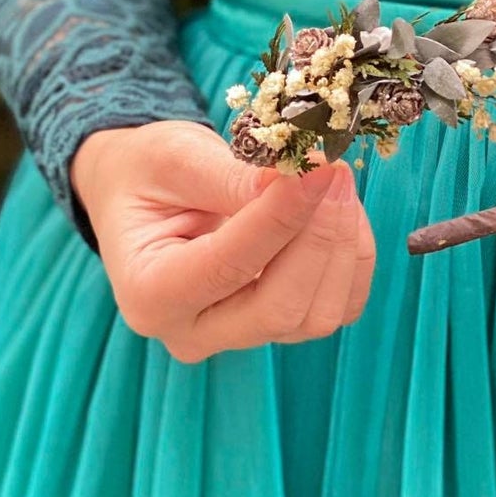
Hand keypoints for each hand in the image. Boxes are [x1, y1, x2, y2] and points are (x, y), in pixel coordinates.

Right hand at [71, 120, 375, 361]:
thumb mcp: (175, 160)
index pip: (229, 266)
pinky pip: (337, 307)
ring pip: (316, 315)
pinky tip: (340, 210)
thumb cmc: (148, 173)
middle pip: (278, 309)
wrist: (143, 193)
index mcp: (150, 294)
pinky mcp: (278, 325)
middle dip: (319, 237)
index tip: (318, 169)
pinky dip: (352, 259)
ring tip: (335, 182)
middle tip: (334, 172)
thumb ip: (233, 178)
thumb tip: (302, 181)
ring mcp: (238, 336)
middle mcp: (192, 332)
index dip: (282, 218)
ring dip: (341, 246)